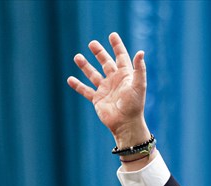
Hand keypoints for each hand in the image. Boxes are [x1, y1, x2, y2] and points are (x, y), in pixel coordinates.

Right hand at [67, 32, 149, 147]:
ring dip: (85, 66)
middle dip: (99, 53)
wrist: (126, 124)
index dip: (117, 46)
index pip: (121, 57)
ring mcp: (105, 89)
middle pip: (105, 63)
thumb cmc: (134, 105)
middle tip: (92, 43)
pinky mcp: (97, 99)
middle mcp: (114, 80)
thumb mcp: (138, 85)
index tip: (112, 35)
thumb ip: (139, 68)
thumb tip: (141, 52)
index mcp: (125, 75)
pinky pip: (86, 90)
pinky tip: (70, 79)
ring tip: (77, 57)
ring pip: (93, 74)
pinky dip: (77, 85)